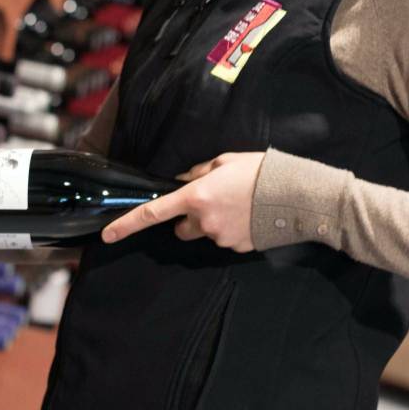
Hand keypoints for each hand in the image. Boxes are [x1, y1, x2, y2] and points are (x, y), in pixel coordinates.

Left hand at [100, 152, 264, 251]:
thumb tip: (183, 181)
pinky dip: (232, 230)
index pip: (152, 213)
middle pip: (180, 229)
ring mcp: (220, 238)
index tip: (107, 236)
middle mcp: (203, 221)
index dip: (126, 225)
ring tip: (238, 206)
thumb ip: (198, 173)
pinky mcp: (237, 248)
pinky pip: (225, 240)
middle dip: (188, 219)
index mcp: (195, 196)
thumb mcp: (226, 161)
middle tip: (210, 202)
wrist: (301, 195)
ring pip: (204, 234)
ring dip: (212, 223)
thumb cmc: (262, 171)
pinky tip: (250, 216)